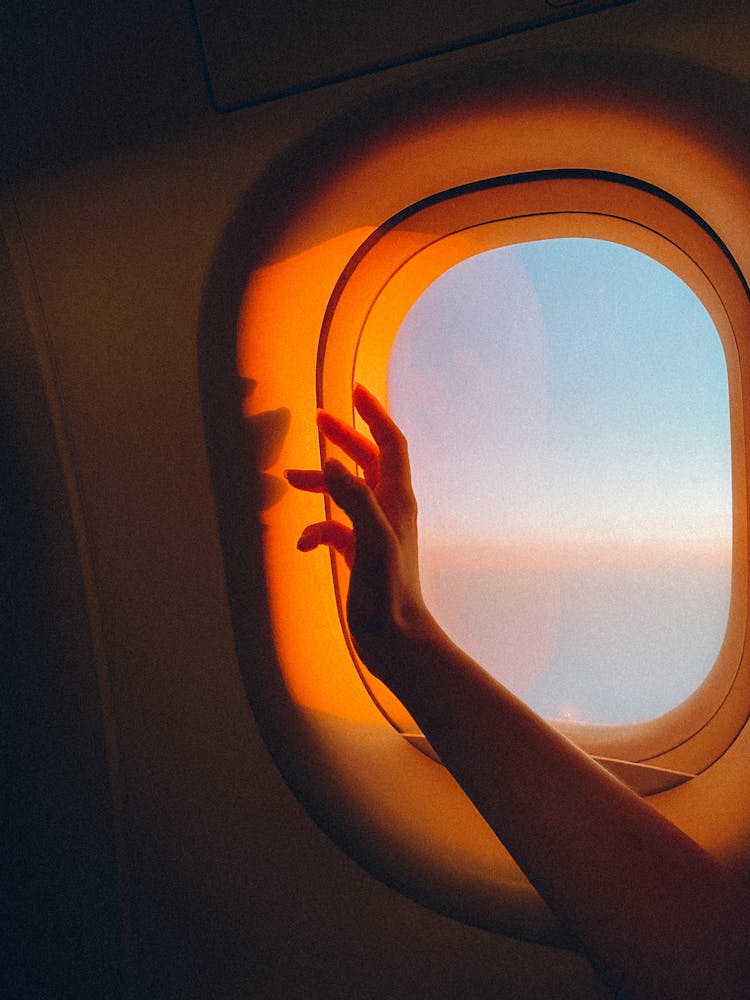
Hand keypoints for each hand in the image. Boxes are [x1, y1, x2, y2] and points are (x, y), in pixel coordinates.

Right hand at [285, 385, 431, 674]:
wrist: (395, 640)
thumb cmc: (388, 593)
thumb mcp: (371, 541)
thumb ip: (354, 499)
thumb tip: (331, 462)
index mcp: (396, 499)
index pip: (390, 443)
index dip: (374, 414)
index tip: (354, 389)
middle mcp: (388, 510)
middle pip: (366, 460)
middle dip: (342, 438)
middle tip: (317, 420)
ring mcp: (373, 532)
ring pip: (345, 493)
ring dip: (320, 483)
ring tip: (289, 479)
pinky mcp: (359, 554)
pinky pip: (333, 529)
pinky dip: (316, 529)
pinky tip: (303, 545)